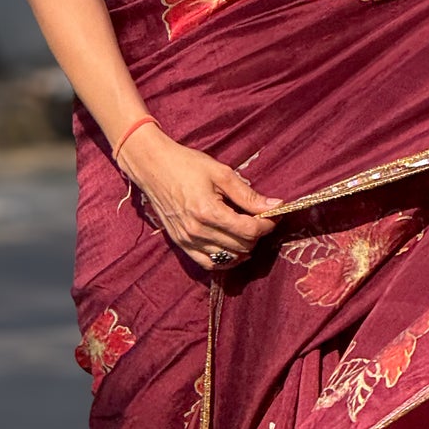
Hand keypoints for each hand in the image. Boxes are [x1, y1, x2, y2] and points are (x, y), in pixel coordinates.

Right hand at [118, 124, 281, 270]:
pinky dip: (225, 259)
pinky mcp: (180, 243)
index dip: (267, 224)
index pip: (249, 230)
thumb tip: (275, 206)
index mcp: (209, 212)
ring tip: (247, 231)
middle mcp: (197, 231)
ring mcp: (187, 240)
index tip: (273, 214)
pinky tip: (233, 248)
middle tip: (260, 219)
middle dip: (257, 234)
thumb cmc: (186, 165)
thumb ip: (248, 195)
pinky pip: (208, 263)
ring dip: (244, 248)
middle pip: (242, 246)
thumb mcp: (221, 173)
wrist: (152, 167)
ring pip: (228, 258)